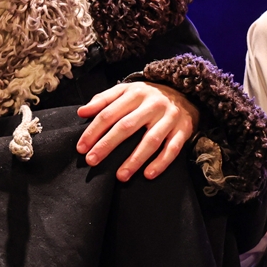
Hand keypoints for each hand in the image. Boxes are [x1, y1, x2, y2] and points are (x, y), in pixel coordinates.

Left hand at [76, 82, 199, 181]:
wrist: (184, 92)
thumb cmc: (147, 96)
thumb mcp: (126, 90)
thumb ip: (103, 100)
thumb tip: (81, 112)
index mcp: (135, 93)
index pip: (109, 113)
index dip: (93, 131)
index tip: (81, 148)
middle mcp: (152, 104)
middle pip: (126, 126)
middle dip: (107, 145)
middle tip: (92, 161)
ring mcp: (169, 118)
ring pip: (150, 141)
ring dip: (134, 160)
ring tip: (120, 176)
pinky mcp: (183, 130)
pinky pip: (172, 149)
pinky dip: (161, 163)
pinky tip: (148, 175)